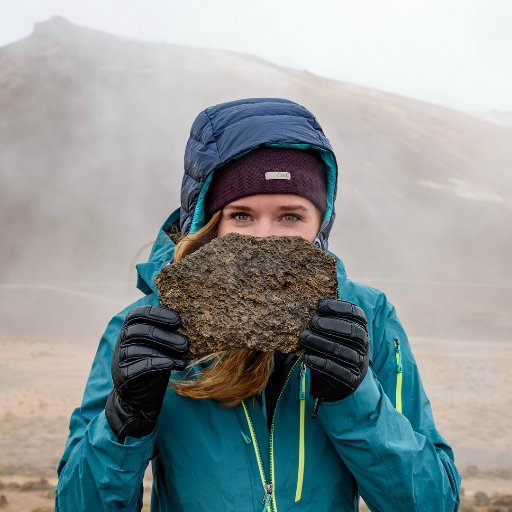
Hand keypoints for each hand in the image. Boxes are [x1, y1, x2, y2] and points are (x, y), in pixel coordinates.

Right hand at [105, 305, 188, 441]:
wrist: (139, 397)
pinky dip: (160, 364)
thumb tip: (192, 319)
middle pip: (142, 331)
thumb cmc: (154, 363)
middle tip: (186, 343)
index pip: (141, 313)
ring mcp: (120, 357)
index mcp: (131, 326)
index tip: (178, 321)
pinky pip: (141, 367)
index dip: (159, 314)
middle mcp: (122, 339)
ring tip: (183, 355)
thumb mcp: (160, 344)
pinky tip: (175, 365)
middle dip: (166, 336)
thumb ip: (166, 331)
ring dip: (166, 352)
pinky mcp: (123, 375)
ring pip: (141, 349)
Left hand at [299, 299, 368, 401]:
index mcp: (360, 328)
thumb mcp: (332, 330)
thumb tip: (310, 299)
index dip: (339, 307)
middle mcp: (363, 344)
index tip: (320, 305)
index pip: (356, 314)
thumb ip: (326, 316)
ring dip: (322, 343)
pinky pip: (338, 372)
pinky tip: (307, 357)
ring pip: (344, 352)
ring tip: (304, 337)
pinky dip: (322, 364)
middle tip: (312, 322)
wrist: (336, 381)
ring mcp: (359, 363)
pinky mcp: (351, 380)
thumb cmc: (331, 346)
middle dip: (331, 325)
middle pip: (353, 332)